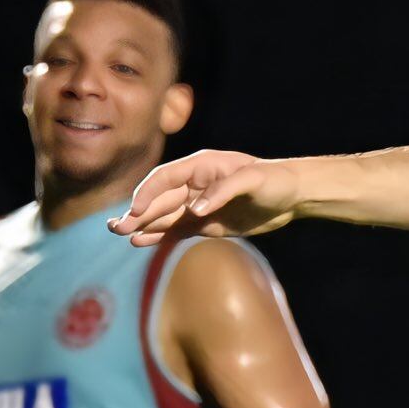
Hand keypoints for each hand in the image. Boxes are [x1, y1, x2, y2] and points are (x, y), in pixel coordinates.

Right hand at [110, 150, 304, 245]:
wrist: (293, 195)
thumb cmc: (274, 180)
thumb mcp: (252, 180)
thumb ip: (222, 192)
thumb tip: (194, 210)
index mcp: (201, 166)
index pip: (165, 178)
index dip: (148, 192)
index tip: (136, 209)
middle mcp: (195, 185)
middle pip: (159, 199)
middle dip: (137, 212)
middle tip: (115, 227)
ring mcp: (198, 205)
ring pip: (165, 216)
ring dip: (143, 224)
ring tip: (119, 233)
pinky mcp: (206, 224)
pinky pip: (178, 230)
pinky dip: (160, 236)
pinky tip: (141, 242)